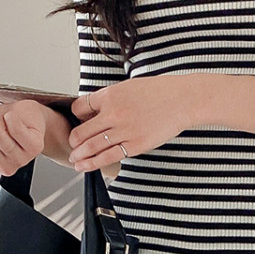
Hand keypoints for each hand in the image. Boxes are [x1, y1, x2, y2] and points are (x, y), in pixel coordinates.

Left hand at [67, 75, 196, 171]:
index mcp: (110, 95)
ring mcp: (124, 131)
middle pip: (81, 131)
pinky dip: (94, 163)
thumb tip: (94, 111)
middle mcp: (113, 113)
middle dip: (74, 142)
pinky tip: (86, 167)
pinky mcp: (135, 146)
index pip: (79, 108)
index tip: (79, 123)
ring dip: (79, 156)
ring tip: (75, 161)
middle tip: (72, 147)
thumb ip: (110, 99)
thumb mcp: (128, 87)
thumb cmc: (158, 93)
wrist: (182, 100)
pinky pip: (108, 157)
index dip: (76, 117)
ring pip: (92, 147)